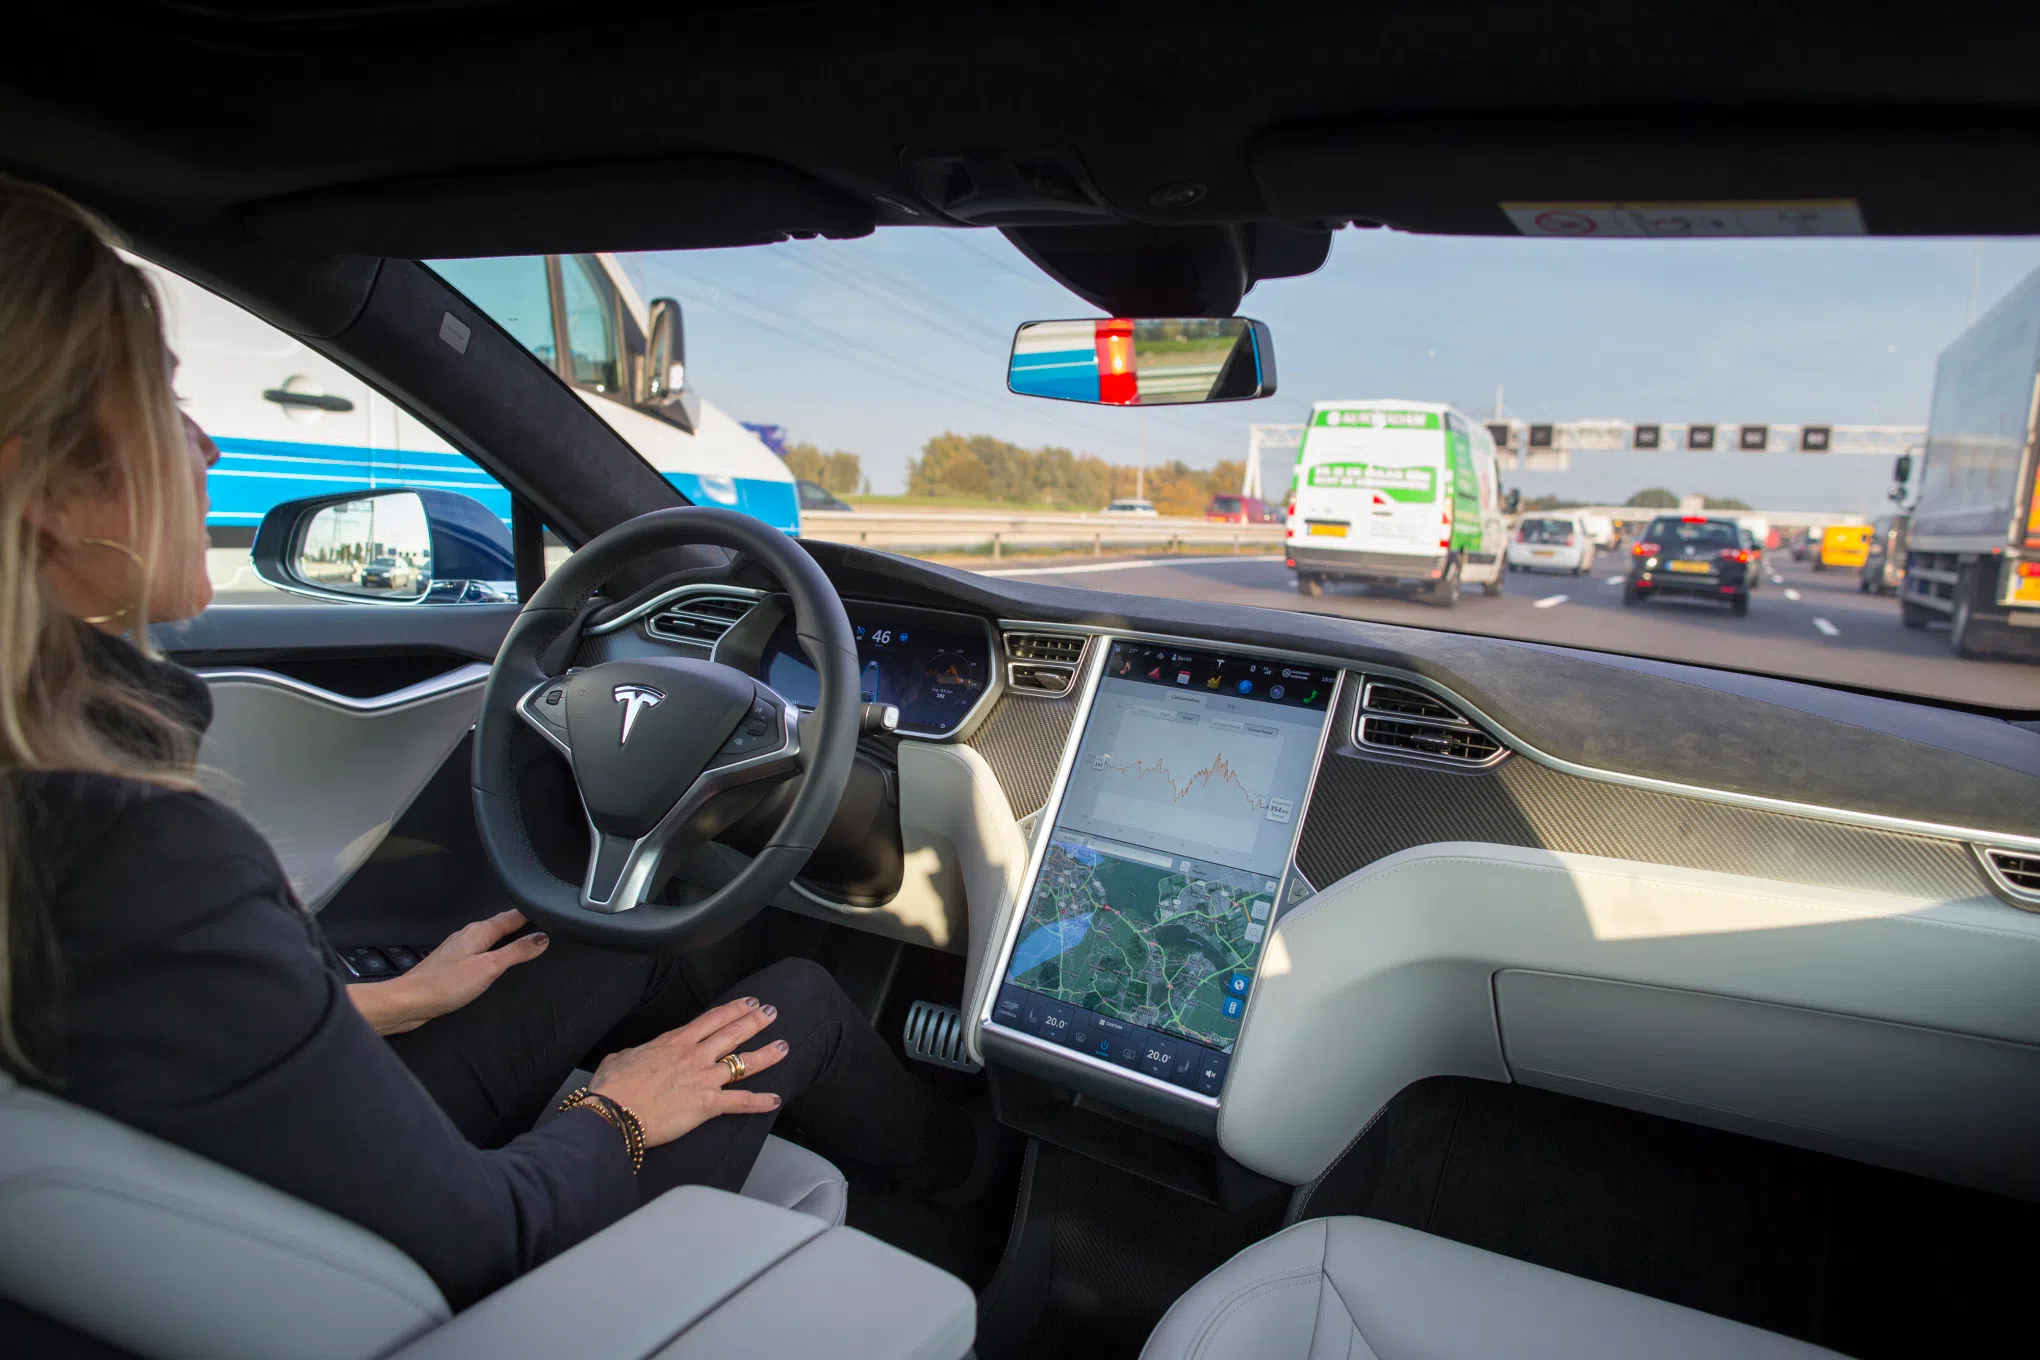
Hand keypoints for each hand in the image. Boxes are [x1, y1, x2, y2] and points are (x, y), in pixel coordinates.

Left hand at [348, 909, 548, 1036]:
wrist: (409, 1002)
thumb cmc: (445, 985)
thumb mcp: (489, 967)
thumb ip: (516, 952)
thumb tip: (541, 938)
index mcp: (478, 931)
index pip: (512, 916)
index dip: (531, 914)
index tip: (549, 913)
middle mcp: (467, 935)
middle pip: (500, 925)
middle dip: (520, 925)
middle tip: (542, 926)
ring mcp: (458, 949)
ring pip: (489, 938)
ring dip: (506, 938)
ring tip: (523, 942)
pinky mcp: (452, 964)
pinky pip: (479, 951)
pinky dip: (493, 952)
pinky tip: (495, 962)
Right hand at [587, 996, 786, 1144]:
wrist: (614, 1113)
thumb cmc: (613, 1088)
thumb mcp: (618, 1059)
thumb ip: (630, 1054)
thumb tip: (629, 1056)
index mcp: (675, 1042)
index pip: (712, 1019)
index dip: (734, 1009)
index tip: (748, 1002)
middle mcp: (694, 1056)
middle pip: (733, 1033)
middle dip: (755, 1021)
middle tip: (771, 1013)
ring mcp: (703, 1079)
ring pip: (743, 1063)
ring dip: (766, 1054)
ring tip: (783, 1046)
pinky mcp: (707, 1104)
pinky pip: (740, 1102)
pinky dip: (759, 1102)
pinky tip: (775, 1100)